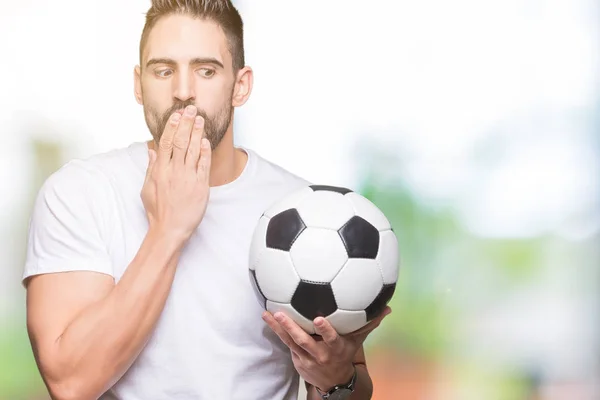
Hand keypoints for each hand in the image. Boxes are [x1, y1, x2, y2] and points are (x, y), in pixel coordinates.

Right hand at [141, 105, 211, 242]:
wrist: (170, 229)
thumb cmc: (157, 211)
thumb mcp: (147, 188)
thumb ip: (151, 167)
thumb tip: (150, 149)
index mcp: (160, 170)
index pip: (166, 142)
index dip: (172, 126)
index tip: (177, 115)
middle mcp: (174, 171)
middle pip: (181, 141)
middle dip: (186, 123)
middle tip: (191, 109)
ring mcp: (188, 178)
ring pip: (193, 150)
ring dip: (197, 133)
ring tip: (201, 119)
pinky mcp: (200, 186)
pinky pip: (204, 165)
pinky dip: (205, 152)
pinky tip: (206, 141)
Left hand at [262, 306, 390, 391]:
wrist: (334, 381)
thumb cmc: (346, 353)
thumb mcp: (358, 341)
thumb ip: (369, 324)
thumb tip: (387, 308)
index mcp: (335, 348)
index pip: (331, 338)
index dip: (325, 330)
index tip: (319, 319)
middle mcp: (319, 353)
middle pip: (303, 340)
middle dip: (292, 328)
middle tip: (281, 314)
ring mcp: (306, 357)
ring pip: (290, 341)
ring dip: (278, 328)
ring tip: (268, 313)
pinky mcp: (297, 359)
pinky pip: (285, 343)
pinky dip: (276, 331)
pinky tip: (267, 317)